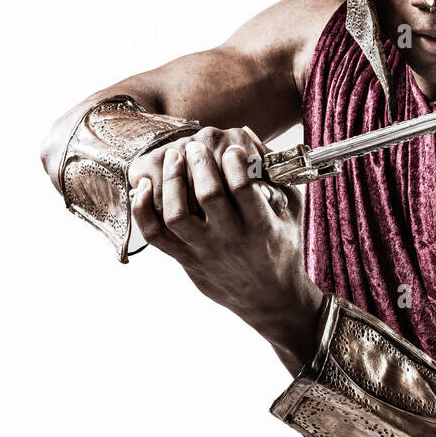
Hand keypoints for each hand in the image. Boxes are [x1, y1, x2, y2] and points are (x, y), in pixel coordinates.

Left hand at [129, 131, 324, 371]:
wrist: (271, 300)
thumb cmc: (284, 249)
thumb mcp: (292, 212)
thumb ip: (277, 177)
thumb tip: (250, 136)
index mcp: (261, 228)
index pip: (243, 189)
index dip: (234, 162)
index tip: (232, 149)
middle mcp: (231, 240)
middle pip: (208, 196)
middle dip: (200, 163)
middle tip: (196, 145)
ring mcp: (204, 252)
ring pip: (177, 214)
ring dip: (173, 181)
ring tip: (175, 156)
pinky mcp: (185, 260)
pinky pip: (155, 235)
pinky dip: (143, 209)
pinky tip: (145, 187)